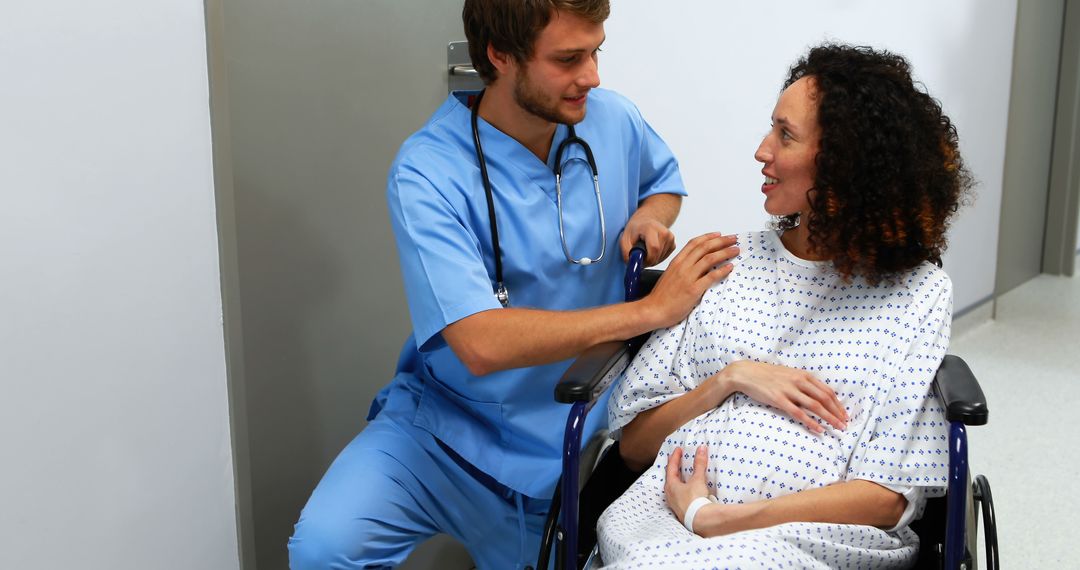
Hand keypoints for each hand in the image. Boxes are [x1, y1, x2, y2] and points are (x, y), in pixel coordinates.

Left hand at [620, 215, 674, 265]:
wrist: (646, 221)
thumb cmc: (635, 230)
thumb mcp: (624, 238)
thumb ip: (626, 252)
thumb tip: (632, 264)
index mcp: (651, 228)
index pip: (654, 248)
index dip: (647, 258)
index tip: (640, 259)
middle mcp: (664, 232)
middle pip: (657, 255)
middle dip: (648, 260)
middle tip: (640, 256)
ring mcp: (670, 238)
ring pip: (661, 258)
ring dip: (652, 259)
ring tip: (646, 251)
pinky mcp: (673, 244)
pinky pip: (665, 257)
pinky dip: (657, 258)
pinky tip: (652, 250)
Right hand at [641, 233, 738, 326]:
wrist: (653, 310)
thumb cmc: (661, 296)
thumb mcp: (670, 276)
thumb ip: (682, 268)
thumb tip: (696, 265)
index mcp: (676, 262)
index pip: (694, 243)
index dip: (708, 237)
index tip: (719, 234)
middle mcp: (682, 266)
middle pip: (705, 248)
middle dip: (721, 241)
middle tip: (733, 239)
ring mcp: (688, 277)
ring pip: (710, 259)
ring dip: (725, 252)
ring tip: (736, 250)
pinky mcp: (693, 290)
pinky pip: (711, 277)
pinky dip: (722, 270)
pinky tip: (730, 267)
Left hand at [664, 445, 711, 524]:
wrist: (700, 520)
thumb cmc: (695, 499)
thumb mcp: (698, 480)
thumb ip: (699, 464)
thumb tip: (701, 448)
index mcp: (671, 485)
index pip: (671, 467)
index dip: (675, 457)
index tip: (678, 449)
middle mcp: (670, 494)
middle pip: (670, 478)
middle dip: (674, 468)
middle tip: (677, 460)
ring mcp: (675, 503)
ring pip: (674, 487)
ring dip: (677, 479)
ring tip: (681, 474)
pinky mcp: (681, 509)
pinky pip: (679, 495)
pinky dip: (682, 488)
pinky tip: (687, 490)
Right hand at [716, 361, 848, 433]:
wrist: (746, 373)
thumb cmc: (767, 375)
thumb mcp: (789, 374)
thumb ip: (803, 382)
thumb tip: (816, 394)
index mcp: (803, 375)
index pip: (827, 390)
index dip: (838, 403)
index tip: (844, 414)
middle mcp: (799, 381)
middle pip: (825, 398)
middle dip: (837, 412)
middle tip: (845, 423)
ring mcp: (789, 390)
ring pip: (815, 406)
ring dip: (829, 418)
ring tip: (837, 428)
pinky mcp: (779, 399)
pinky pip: (799, 413)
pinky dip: (811, 422)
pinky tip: (819, 429)